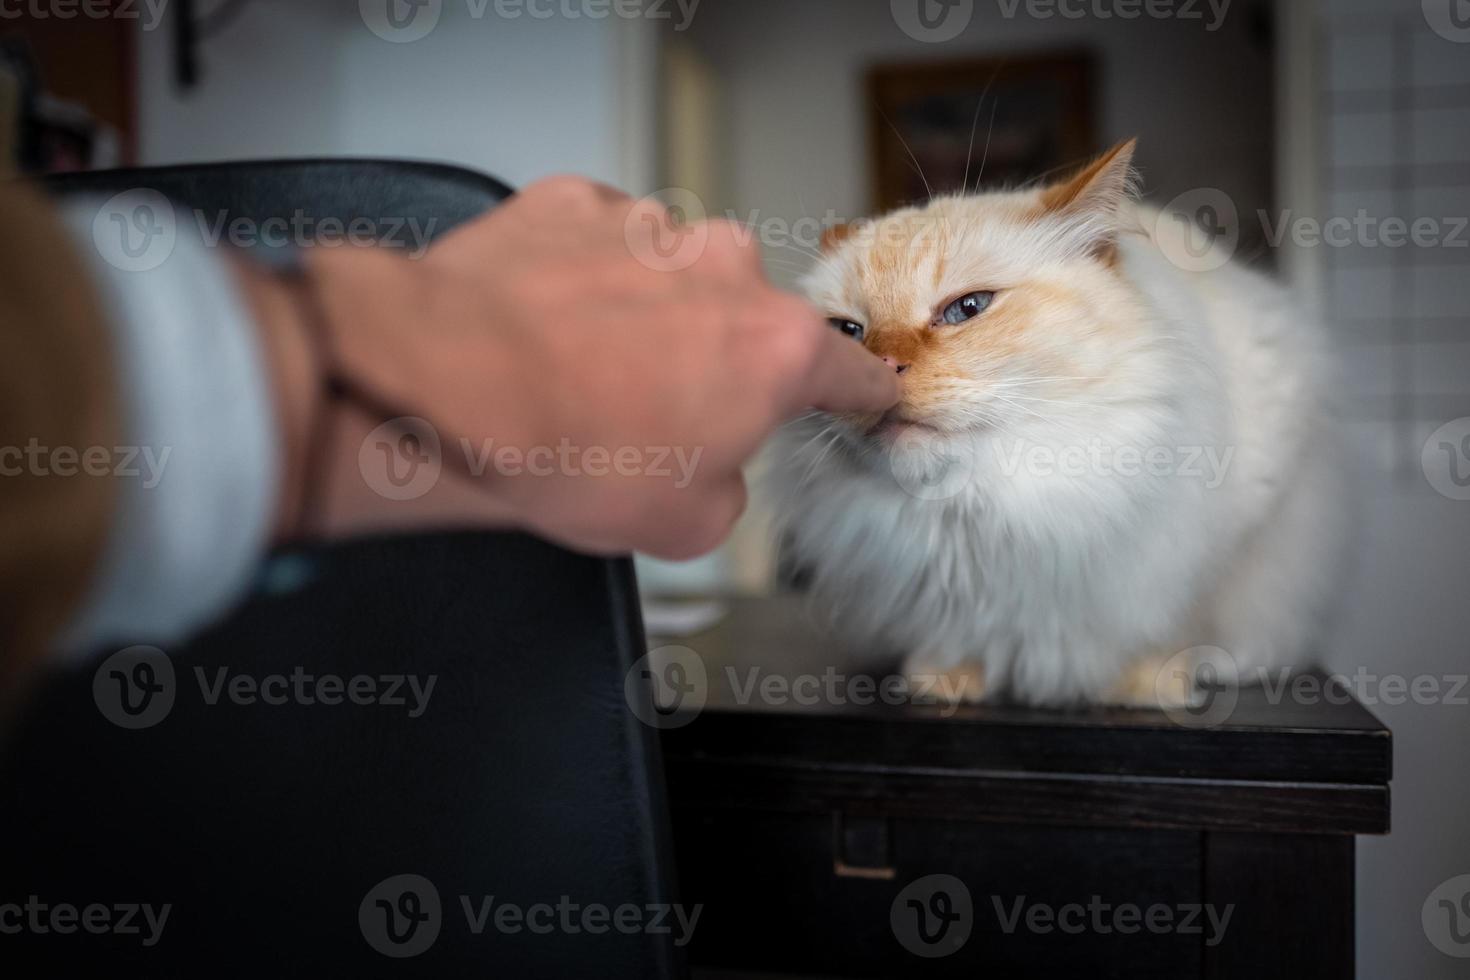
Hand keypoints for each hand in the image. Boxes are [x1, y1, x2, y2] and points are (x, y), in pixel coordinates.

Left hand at [247, 176, 899, 558]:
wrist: (447, 387)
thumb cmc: (565, 454)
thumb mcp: (684, 525)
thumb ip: (728, 487)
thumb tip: (712, 467)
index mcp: (777, 348)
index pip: (851, 371)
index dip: (857, 393)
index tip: (860, 396)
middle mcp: (725, 270)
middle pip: (746, 317)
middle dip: (715, 359)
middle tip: (657, 409)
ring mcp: (649, 227)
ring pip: (670, 276)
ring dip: (644, 316)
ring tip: (580, 370)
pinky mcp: (573, 203)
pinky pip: (599, 244)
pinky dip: (582, 279)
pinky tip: (540, 326)